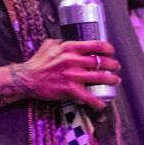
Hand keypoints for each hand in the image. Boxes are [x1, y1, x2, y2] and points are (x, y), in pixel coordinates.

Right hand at [5, 39, 119, 110]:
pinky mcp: (69, 89)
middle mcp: (72, 60)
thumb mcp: (49, 45)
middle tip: (116, 67)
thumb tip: (71, 41)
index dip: (107, 48)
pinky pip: (87, 97)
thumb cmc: (38, 62)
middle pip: (100, 61)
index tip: (111, 51)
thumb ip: (62, 42)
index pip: (95, 45)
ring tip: (115, 80)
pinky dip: (97, 102)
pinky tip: (102, 103)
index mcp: (69, 47)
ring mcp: (72, 75)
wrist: (27, 79)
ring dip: (111, 80)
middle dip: (112, 64)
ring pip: (99, 77)